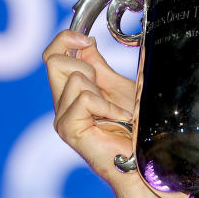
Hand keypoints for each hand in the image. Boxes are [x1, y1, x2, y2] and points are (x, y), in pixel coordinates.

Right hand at [42, 30, 176, 197]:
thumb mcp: (120, 87)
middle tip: (107, 88)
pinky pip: (84, 99)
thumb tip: (88, 42)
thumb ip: (101, 66)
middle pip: (54, 61)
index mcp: (73, 90)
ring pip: (74, 78)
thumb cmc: (138, 128)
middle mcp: (63, 103)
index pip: (53, 55)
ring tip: (117, 112)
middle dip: (88, 66)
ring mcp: (63, 117)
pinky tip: (121, 119)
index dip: (67, 40)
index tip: (89, 41)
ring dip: (103, 92)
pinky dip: (107, 106)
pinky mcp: (69, 128)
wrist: (145, 158)